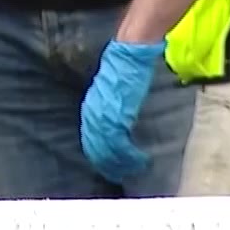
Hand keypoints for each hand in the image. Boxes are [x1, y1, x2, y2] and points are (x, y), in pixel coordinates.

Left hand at [80, 39, 165, 184]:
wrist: (128, 53)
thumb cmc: (122, 68)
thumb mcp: (108, 90)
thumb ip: (106, 107)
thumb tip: (112, 124)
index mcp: (90, 107)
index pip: (90, 140)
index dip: (99, 155)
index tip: (108, 166)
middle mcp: (93, 113)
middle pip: (96, 148)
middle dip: (108, 165)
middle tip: (120, 175)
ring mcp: (104, 115)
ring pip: (107, 150)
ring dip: (120, 164)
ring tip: (131, 171)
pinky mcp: (118, 114)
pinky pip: (119, 144)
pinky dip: (130, 156)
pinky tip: (139, 160)